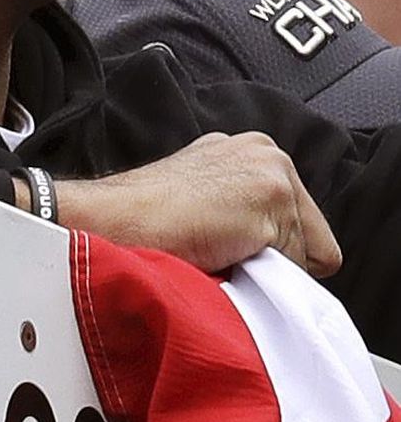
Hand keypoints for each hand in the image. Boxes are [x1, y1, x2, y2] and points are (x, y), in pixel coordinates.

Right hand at [58, 133, 341, 279]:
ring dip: (263, 262)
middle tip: (218, 243)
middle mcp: (265, 151)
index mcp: (249, 149)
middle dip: (271, 251)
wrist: (114, 219)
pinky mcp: (273, 198)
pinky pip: (294, 265)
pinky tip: (222, 251)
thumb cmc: (145, 217)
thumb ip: (240, 203)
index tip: (222, 238)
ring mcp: (271, 172)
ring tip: (216, 247)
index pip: (294, 218)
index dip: (263, 243)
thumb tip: (267, 249)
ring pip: (303, 252)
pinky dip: (263, 272)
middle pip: (308, 233)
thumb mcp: (201, 194)